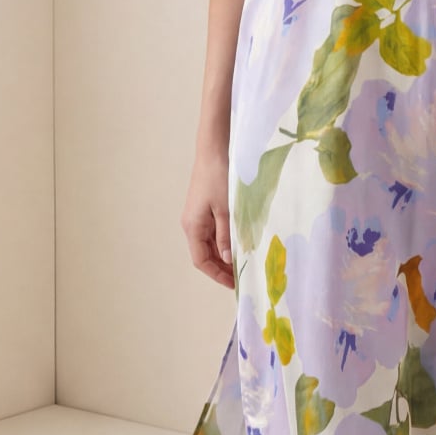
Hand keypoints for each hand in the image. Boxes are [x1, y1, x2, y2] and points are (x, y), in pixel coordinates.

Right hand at [181, 150, 234, 288]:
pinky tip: (238, 244)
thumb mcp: (226, 210)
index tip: (233, 283)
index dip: (216, 274)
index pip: (201, 260)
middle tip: (242, 276)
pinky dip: (225, 242)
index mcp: (193, 227)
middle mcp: (192, 224)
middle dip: (222, 267)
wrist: (214, 151)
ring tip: (243, 263)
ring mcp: (198, 217)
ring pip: (210, 245)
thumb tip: (227, 258)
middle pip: (205, 254)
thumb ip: (226, 236)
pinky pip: (214, 233)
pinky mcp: (206, 209)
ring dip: (224, 255)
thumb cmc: (219, 178)